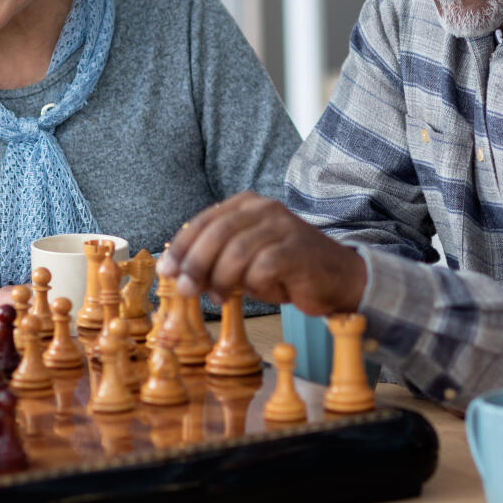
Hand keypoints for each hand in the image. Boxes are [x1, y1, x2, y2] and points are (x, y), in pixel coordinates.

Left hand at [159, 192, 367, 312]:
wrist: (336, 278)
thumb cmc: (285, 270)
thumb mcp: (244, 260)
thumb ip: (214, 259)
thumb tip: (174, 271)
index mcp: (247, 205)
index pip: (203, 221)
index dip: (181, 247)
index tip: (166, 271)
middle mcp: (265, 209)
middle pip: (217, 233)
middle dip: (195, 264)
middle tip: (184, 289)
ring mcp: (283, 226)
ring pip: (236, 251)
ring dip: (220, 279)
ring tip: (218, 297)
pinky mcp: (297, 250)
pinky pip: (262, 268)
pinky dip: (252, 284)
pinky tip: (253, 292)